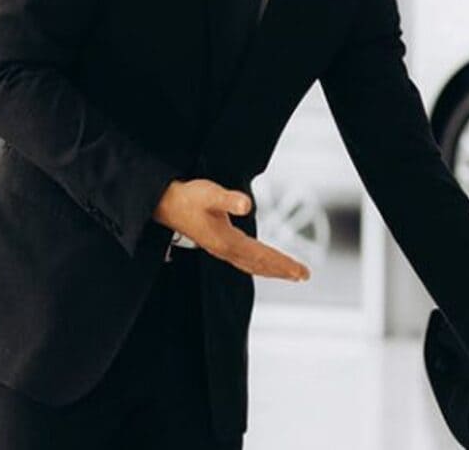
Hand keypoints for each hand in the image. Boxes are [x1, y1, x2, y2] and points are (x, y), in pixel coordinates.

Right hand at [151, 179, 309, 281]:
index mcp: (227, 242)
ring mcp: (221, 250)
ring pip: (253, 265)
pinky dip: (259, 264)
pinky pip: (245, 260)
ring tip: (290, 273)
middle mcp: (226, 250)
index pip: (262, 256)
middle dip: (283, 270)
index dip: (283, 264)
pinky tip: (263, 263)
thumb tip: (247, 205)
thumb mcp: (209, 193)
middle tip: (304, 275)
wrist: (164, 205)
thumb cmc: (188, 198)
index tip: (302, 271)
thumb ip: (228, 199)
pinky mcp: (218, 245)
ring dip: (272, 269)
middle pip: (260, 265)